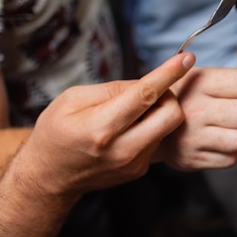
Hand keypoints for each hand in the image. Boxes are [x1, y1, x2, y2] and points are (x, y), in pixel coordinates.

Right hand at [15, 53, 193, 200]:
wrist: (48, 178)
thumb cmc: (55, 133)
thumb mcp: (72, 99)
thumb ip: (112, 89)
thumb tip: (147, 82)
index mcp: (101, 127)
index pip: (146, 95)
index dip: (169, 73)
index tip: (187, 58)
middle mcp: (122, 149)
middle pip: (171, 115)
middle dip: (169, 96)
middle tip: (151, 91)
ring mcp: (133, 163)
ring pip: (168, 127)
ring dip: (159, 112)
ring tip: (132, 112)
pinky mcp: (139, 170)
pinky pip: (158, 139)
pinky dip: (151, 127)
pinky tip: (129, 128)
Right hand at [161, 56, 236, 170]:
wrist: (144, 122)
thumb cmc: (183, 95)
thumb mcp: (205, 75)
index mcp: (201, 81)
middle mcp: (197, 108)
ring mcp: (194, 137)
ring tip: (229, 123)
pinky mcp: (194, 159)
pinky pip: (232, 157)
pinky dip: (232, 148)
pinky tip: (218, 137)